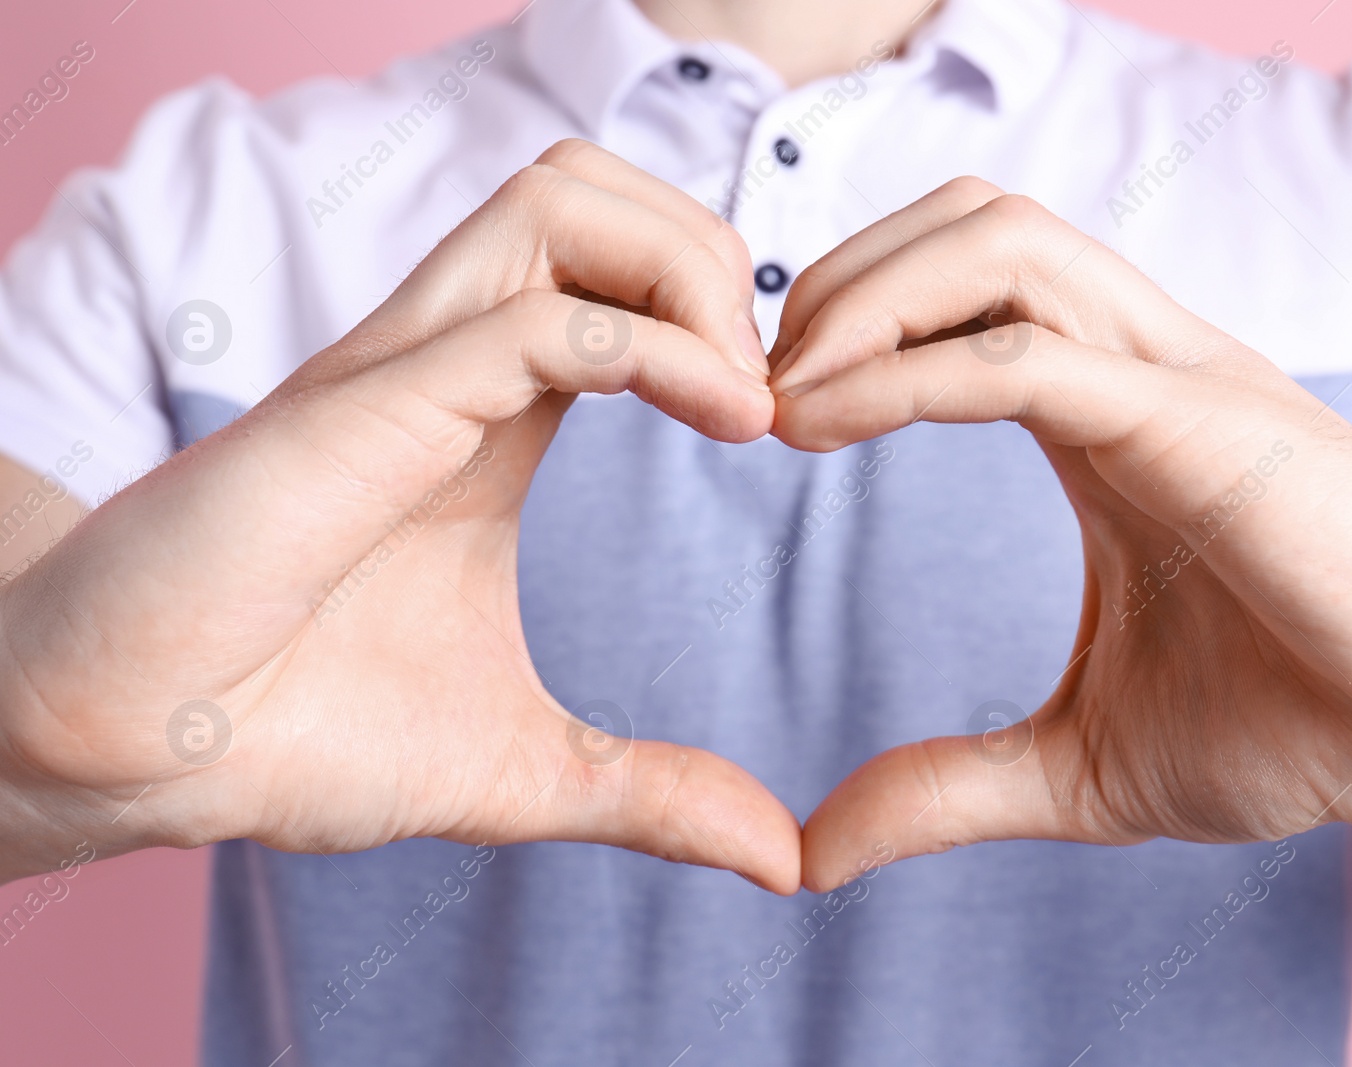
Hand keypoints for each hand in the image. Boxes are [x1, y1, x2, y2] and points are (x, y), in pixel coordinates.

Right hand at [0, 141, 801, 892]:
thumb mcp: (524, 767)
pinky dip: (652, 346)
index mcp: (487, 414)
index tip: (780, 429)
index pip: (617, 270)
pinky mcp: (361, 410)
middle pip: (595, 191)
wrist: (132, 758)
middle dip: (717, 258)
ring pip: (558, 202)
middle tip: (766, 392)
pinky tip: (717, 418)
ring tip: (742, 397)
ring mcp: (400, 373)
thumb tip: (781, 859)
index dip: (723, 317)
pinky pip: (529, 318)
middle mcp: (445, 365)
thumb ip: (653, 795)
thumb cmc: (295, 735)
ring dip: (686, 271)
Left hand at [771, 178, 1351, 903]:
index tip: (762, 420)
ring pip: (999, 243)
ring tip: (781, 396)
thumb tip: (816, 854)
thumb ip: (946, 789)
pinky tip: (822, 425)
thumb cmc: (1302, 724)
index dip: (842, 328)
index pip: (958, 288)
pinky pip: (1034, 351)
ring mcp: (1179, 379)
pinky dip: (911, 370)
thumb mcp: (1082, 771)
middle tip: (752, 387)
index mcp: (1108, 410)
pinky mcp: (1209, 423)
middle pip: (968, 223)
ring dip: (863, 298)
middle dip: (835, 280)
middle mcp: (1142, 364)